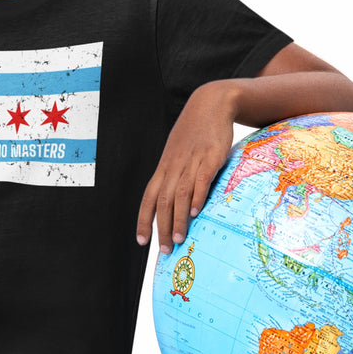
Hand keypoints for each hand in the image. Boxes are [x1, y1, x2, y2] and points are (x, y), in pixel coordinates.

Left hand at [136, 82, 236, 253]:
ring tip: (179, 239)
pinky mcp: (211, 156)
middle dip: (161, 228)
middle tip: (165, 250)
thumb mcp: (180, 155)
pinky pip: (201, 179)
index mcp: (164, 168)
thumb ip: (177, 177)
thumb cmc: (195, 134)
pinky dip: (196, 196)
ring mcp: (191, 161)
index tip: (141, 241)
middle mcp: (173, 166)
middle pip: (162, 202)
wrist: (211, 104)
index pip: (148, 198)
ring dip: (177, 219)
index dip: (143, 220)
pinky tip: (195, 212)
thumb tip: (177, 204)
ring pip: (178, 194)